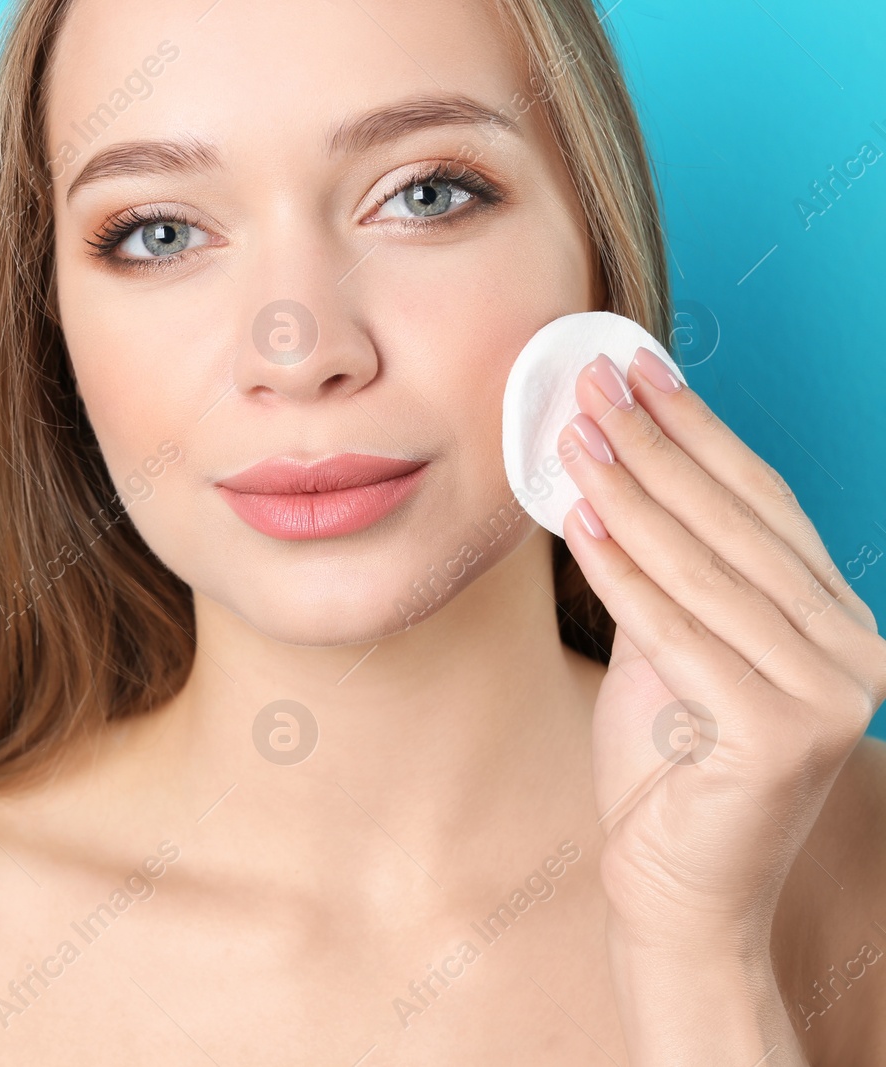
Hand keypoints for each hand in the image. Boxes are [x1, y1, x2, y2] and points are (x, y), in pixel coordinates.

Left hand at [554, 348, 885, 1063]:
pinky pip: (677, 630)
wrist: (675, 895)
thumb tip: (612, 474)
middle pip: (736, 523)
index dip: (697, 430)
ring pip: (704, 569)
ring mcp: (830, 693)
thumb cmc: (668, 776)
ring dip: (628, 493)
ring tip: (570, 435)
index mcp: (837, 623)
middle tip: (590, 381)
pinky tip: (575, 517)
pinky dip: (620, 571)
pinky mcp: (781, 731)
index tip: (637, 369)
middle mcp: (854, 651)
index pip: (761, 505)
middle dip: (656, 443)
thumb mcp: (670, 654)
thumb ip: (667, 578)